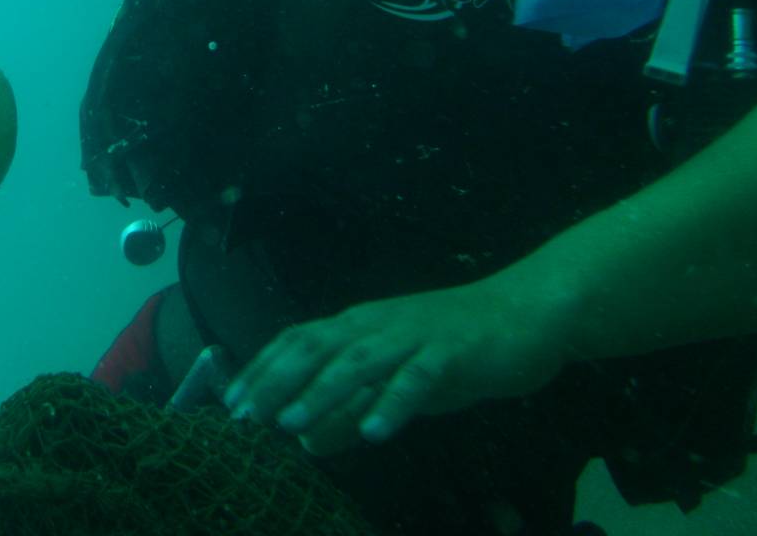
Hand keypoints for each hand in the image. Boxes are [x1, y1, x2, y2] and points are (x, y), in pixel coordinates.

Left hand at [221, 276, 572, 454]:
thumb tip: (305, 441)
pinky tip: (375, 433)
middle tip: (249, 416)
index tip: (233, 403)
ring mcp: (413, 335)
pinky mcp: (451, 351)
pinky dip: (393, 403)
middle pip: (316, 347)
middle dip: (277, 381)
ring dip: (323, 392)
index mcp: (358, 326)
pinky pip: (417, 377)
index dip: (263, 369)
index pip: (298, 341)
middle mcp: (377, 324)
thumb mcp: (394, 383)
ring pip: (359, 360)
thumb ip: (351, 409)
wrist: (524, 315)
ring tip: (294, 424)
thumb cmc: (454, 350)